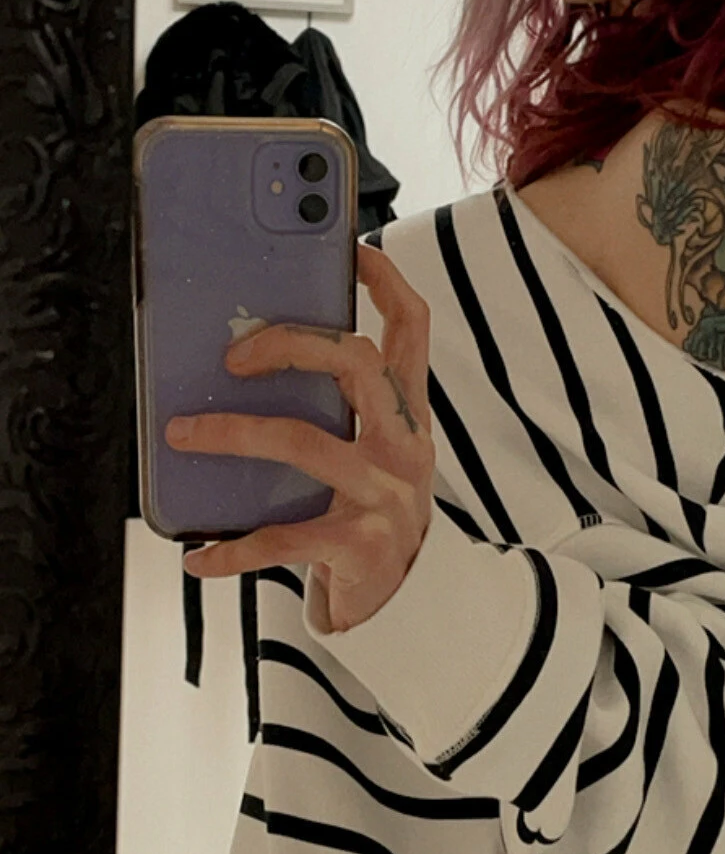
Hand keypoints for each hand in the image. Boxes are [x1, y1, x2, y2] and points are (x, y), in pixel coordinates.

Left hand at [165, 240, 434, 632]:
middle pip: (356, 363)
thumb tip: (241, 360)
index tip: (350, 249)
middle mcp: (405, 443)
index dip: (384, 280)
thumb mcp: (367, 452)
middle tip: (233, 357)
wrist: (413, 604)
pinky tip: (199, 554)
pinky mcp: (360, 546)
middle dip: (289, 345)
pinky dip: (233, 547)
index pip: (412, 326)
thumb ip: (331, 409)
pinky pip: (284, 537)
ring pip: (304, 442)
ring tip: (182, 435)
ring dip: (233, 434)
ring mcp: (386, 493)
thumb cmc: (372, 513)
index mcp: (407, 412)